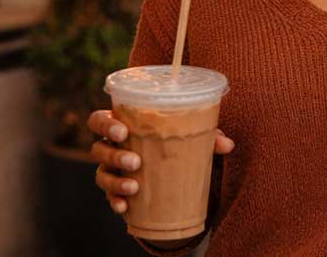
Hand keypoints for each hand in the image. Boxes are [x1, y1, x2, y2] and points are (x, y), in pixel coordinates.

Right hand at [87, 109, 235, 214]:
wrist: (172, 172)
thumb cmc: (175, 143)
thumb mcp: (191, 137)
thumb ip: (208, 136)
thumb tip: (228, 144)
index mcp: (124, 124)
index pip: (100, 119)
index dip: (105, 123)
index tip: (123, 130)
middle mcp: (111, 146)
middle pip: (98, 147)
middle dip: (113, 154)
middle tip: (135, 161)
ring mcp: (111, 169)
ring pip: (101, 173)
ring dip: (115, 180)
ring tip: (135, 186)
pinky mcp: (116, 190)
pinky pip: (109, 196)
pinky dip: (115, 200)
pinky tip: (124, 206)